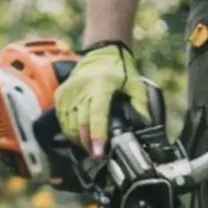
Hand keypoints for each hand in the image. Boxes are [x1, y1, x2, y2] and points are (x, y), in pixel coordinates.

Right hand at [54, 42, 149, 158]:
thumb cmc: (119, 69)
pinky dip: (70, 131)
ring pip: (70, 125)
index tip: (98, 152)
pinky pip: (62, 120)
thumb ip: (141, 104)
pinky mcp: (61, 95)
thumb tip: (145, 124)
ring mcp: (69, 93)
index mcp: (100, 86)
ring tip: (90, 147)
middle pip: (81, 125)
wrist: (101, 52)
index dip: (97, 136)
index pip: (97, 115)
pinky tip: (80, 136)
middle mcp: (81, 90)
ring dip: (79, 140)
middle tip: (97, 156)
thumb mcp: (136, 84)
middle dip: (88, 144)